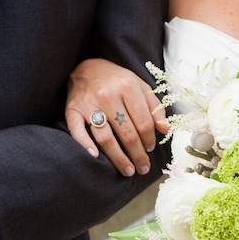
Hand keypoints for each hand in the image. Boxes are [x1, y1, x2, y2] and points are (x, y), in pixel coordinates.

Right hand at [67, 58, 168, 176]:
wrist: (84, 68)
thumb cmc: (116, 80)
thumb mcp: (139, 86)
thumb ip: (155, 107)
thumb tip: (166, 130)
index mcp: (127, 87)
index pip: (143, 122)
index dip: (149, 140)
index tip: (151, 149)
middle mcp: (108, 95)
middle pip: (127, 133)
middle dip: (137, 155)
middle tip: (143, 168)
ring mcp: (88, 104)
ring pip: (106, 138)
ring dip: (118, 158)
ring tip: (128, 171)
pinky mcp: (72, 110)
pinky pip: (78, 131)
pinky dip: (85, 145)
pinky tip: (96, 157)